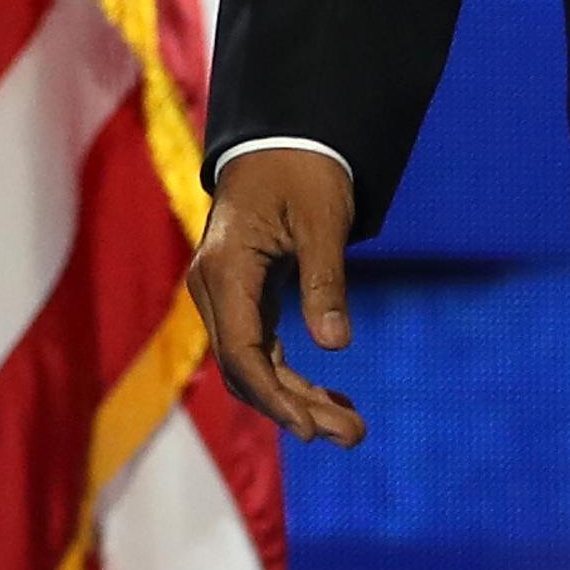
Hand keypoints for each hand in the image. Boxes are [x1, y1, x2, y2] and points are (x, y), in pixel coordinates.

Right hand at [187, 146, 365, 448]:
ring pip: (254, 366)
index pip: (242, 352)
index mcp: (225, 269)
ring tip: (353, 429)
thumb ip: (325, 280)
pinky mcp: (243, 296)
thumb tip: (336, 346)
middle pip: (246, 369)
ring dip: (298, 400)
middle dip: (296, 409)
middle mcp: (214, 288)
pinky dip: (293, 378)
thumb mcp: (323, 219)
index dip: (275, 396)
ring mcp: (225, 294)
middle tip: (355, 436)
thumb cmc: (303, 168)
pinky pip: (261, 349)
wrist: (281, 133)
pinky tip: (332, 400)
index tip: (312, 430)